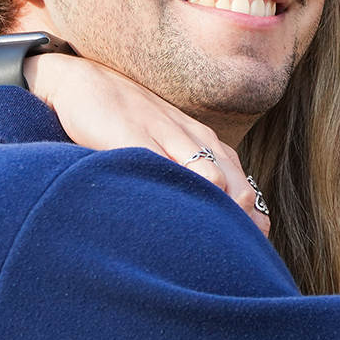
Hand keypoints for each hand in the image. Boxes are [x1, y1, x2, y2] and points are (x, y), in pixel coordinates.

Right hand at [26, 54, 269, 235]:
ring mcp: (168, 137)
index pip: (245, 188)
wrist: (88, 82)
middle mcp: (197, 140)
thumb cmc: (130, 122)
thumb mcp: (168, 146)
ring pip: (212, 179)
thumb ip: (191, 176)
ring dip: (217, 214)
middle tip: (231, 257)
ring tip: (209, 246)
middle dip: (242, 225)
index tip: (246, 252)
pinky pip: (165, 168)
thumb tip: (210, 222)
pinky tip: (172, 220)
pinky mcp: (136, 138)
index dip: (251, 223)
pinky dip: (175, 196)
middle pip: (238, 188)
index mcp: (207, 144)